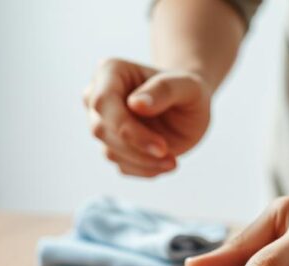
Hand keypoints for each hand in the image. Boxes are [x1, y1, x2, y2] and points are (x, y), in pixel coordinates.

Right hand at [83, 58, 211, 177]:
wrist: (189, 107)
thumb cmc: (187, 90)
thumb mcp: (187, 85)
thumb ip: (163, 90)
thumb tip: (135, 104)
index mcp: (111, 71)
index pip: (103, 101)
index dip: (126, 128)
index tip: (160, 146)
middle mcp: (99, 96)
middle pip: (101, 129)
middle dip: (135, 148)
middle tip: (168, 155)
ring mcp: (103, 124)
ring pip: (110, 151)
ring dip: (143, 162)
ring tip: (172, 161)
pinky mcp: (112, 147)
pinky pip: (121, 166)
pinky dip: (145, 170)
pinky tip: (166, 163)